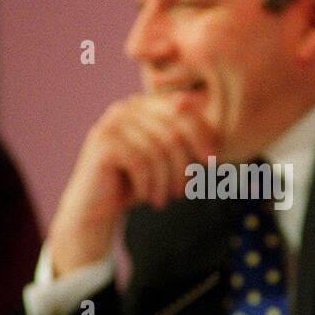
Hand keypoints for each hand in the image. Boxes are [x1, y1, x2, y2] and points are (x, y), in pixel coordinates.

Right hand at [48, 92, 217, 275]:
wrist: (95, 210)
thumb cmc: (136, 185)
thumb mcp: (167, 163)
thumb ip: (188, 145)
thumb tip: (218, 140)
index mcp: (145, 105)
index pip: (184, 109)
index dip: (204, 134)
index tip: (212, 163)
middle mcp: (127, 107)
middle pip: (174, 129)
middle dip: (185, 164)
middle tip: (184, 190)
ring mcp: (112, 122)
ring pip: (159, 148)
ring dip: (167, 180)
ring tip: (166, 198)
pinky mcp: (102, 141)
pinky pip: (141, 162)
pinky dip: (150, 185)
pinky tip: (148, 198)